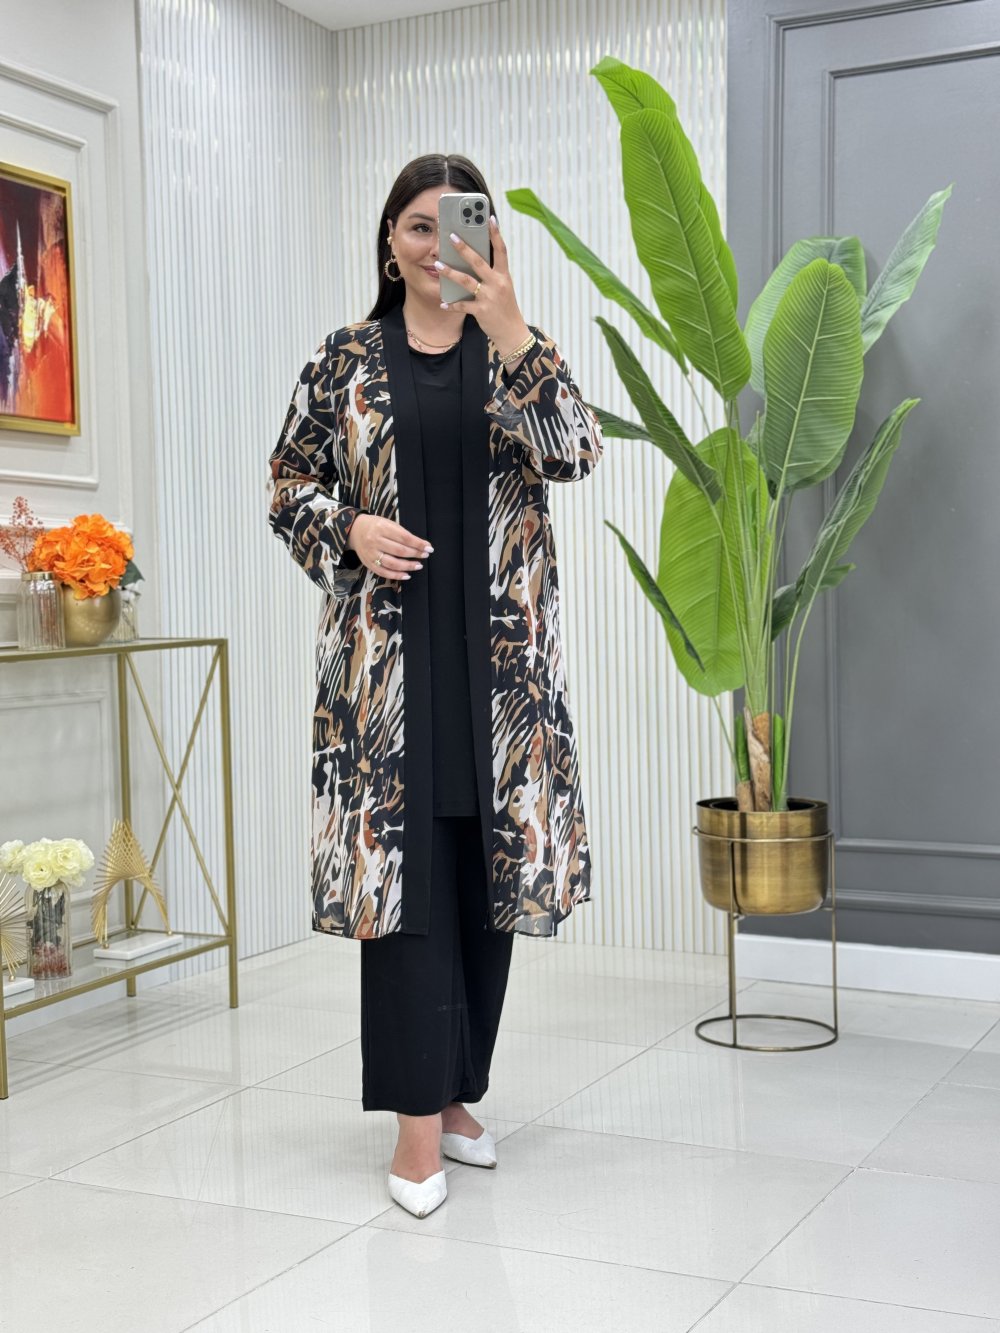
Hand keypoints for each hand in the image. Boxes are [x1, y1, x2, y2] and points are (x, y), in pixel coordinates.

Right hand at [348, 514, 430, 580]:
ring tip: (418, 565)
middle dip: (415, 554)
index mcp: (382, 527)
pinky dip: (396, 575)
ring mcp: (370, 553)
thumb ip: (402, 534)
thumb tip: (421, 545)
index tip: (429, 548)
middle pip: (399, 551)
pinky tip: (406, 575)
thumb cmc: (375, 526)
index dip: (418, 544)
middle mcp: (375, 540)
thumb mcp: (388, 523)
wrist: (354, 530)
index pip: (404, 538)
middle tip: (425, 556)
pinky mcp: (368, 563)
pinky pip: (384, 572)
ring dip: (408, 566)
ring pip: (392, 563)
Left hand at [435, 216, 530, 356]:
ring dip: (451, 272)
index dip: (496, 234)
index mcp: (504, 275)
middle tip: (451, 236)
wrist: (512, 332)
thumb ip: (492, 273)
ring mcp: (489, 297)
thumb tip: (475, 258)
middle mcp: (497, 283)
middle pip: (479, 262)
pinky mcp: (481, 311)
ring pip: (467, 281)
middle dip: (464, 248)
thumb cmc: (505, 307)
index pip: (501, 250)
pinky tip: (443, 302)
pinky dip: (452, 304)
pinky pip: (463, 306)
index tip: (489, 218)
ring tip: (439, 265)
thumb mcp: (503, 287)